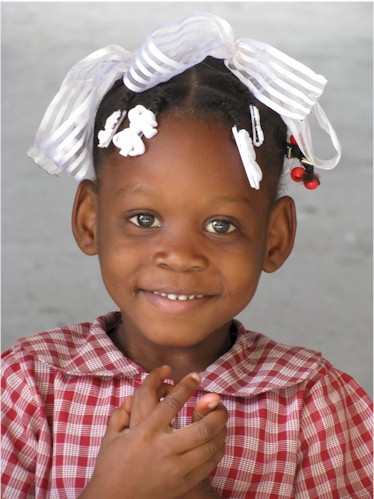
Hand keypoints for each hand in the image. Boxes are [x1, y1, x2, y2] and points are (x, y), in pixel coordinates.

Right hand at [80, 366, 227, 498]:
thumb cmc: (110, 467)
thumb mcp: (112, 437)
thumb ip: (121, 414)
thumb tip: (130, 397)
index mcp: (145, 432)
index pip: (172, 404)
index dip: (187, 387)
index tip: (196, 377)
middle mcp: (163, 449)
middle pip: (202, 428)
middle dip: (216, 412)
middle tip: (217, 401)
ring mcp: (175, 468)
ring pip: (209, 446)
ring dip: (220, 430)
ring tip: (220, 418)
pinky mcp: (182, 483)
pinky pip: (208, 464)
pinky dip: (217, 450)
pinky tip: (217, 440)